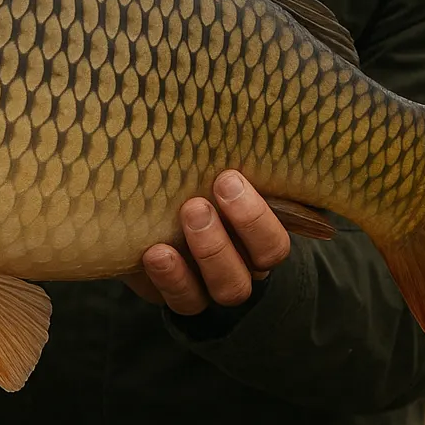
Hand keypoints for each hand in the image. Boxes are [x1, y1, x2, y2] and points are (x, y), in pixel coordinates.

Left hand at [123, 170, 291, 315]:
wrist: (152, 218)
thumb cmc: (193, 187)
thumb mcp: (209, 176)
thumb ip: (218, 165)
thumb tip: (220, 123)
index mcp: (256, 240)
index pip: (272, 245)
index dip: (255, 218)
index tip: (228, 179)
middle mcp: (239, 269)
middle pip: (246, 275)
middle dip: (221, 240)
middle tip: (196, 205)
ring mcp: (209, 288)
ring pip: (224, 291)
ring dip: (202, 256)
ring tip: (178, 224)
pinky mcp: (178, 294)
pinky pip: (182, 301)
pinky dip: (169, 278)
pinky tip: (154, 252)